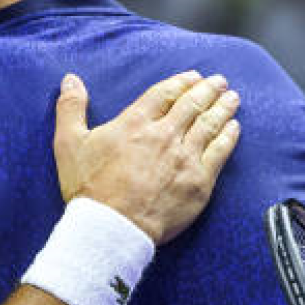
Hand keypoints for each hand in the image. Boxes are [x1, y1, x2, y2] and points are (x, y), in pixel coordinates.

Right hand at [52, 71, 240, 243]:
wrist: (112, 227)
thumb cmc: (89, 188)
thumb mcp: (69, 143)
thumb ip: (71, 107)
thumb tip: (71, 79)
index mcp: (136, 123)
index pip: (164, 93)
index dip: (180, 82)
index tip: (192, 76)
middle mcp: (164, 135)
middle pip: (192, 105)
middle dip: (208, 90)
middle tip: (219, 81)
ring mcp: (185, 158)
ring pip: (210, 125)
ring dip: (223, 108)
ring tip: (232, 97)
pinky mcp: (199, 182)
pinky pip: (220, 153)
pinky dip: (229, 137)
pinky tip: (234, 128)